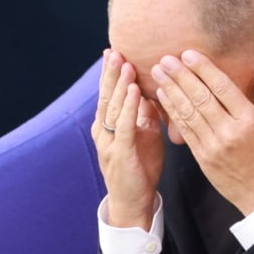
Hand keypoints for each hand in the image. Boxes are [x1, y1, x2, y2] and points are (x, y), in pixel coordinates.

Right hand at [92, 49, 165, 228]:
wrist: (132, 202)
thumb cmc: (139, 168)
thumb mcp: (143, 136)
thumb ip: (143, 116)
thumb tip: (150, 93)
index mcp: (107, 126)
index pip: (108, 95)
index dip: (109, 74)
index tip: (113, 52)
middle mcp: (103, 132)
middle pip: (106, 97)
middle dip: (111, 74)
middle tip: (116, 51)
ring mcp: (109, 142)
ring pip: (114, 108)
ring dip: (120, 85)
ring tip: (126, 65)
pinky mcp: (120, 153)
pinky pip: (124, 126)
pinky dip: (129, 107)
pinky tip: (135, 92)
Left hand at [151, 51, 253, 214]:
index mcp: (250, 120)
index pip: (222, 88)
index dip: (203, 69)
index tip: (188, 54)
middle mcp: (229, 131)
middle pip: (200, 97)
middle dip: (181, 76)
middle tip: (166, 58)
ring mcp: (213, 146)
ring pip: (188, 112)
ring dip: (172, 90)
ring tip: (159, 73)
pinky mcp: (202, 157)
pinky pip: (184, 130)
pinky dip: (172, 112)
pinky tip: (164, 97)